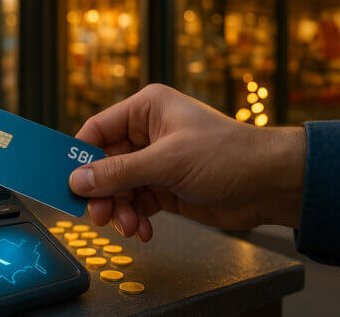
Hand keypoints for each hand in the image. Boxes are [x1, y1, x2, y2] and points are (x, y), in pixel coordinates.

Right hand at [68, 84, 305, 241]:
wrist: (271, 184)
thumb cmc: (228, 155)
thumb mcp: (167, 162)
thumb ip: (119, 172)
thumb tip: (78, 180)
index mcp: (147, 109)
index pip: (98, 130)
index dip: (81, 156)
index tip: (68, 181)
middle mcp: (148, 133)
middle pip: (105, 163)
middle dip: (102, 192)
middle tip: (98, 215)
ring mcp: (157, 161)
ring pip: (119, 187)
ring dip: (119, 209)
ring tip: (129, 226)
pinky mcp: (166, 186)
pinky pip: (137, 203)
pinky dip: (135, 218)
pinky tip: (143, 230)